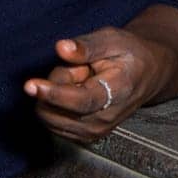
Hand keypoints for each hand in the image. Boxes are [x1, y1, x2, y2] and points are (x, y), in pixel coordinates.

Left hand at [23, 27, 169, 143]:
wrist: (147, 76)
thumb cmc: (129, 54)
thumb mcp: (113, 39)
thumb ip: (87, 46)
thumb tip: (60, 48)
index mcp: (118, 92)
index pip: (80, 101)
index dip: (54, 93)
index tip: (30, 85)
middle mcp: (105, 119)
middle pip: (58, 110)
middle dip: (56, 84)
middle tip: (77, 68)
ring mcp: (95, 132)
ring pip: (50, 117)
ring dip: (56, 95)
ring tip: (80, 79)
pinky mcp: (85, 138)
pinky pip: (52, 123)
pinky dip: (57, 106)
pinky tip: (76, 92)